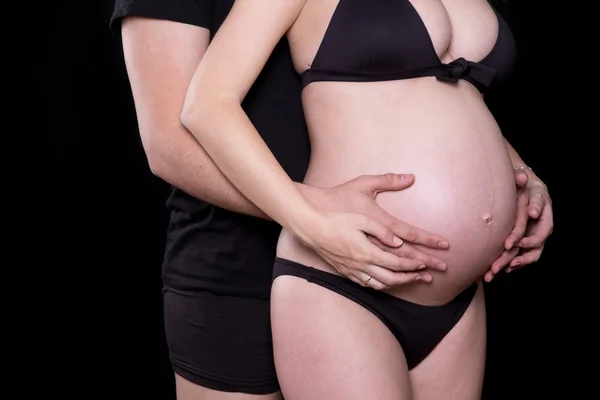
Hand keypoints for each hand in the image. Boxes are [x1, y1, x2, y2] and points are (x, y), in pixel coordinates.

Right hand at [297, 209, 427, 289]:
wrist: (312, 229)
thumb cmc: (336, 220)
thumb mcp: (362, 219)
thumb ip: (382, 230)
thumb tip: (398, 241)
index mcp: (367, 252)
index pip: (396, 263)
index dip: (412, 265)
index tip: (423, 264)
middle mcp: (361, 266)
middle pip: (391, 278)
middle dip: (409, 278)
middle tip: (422, 276)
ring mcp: (352, 271)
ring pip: (379, 285)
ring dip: (396, 284)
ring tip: (408, 280)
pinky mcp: (345, 272)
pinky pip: (367, 284)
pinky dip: (380, 285)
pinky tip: (385, 282)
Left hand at [484, 169, 552, 281]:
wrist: (524, 191)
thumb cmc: (526, 187)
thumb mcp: (526, 184)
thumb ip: (522, 182)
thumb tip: (524, 186)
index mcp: (545, 219)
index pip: (540, 235)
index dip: (528, 241)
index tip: (512, 244)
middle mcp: (540, 232)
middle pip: (532, 250)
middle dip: (516, 259)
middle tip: (501, 266)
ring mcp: (532, 239)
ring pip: (525, 257)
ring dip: (509, 265)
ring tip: (493, 272)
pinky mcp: (522, 243)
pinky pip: (517, 257)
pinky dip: (506, 264)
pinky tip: (493, 270)